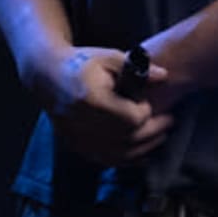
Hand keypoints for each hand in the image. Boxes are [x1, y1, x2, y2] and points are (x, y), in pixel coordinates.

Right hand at [33, 45, 175, 165]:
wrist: (48, 77)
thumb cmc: (82, 63)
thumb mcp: (108, 57)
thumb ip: (137, 67)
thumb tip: (164, 76)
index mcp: (92, 99)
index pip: (131, 118)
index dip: (146, 112)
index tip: (148, 102)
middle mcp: (83, 122)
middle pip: (128, 138)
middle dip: (153, 131)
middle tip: (169, 122)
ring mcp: (78, 138)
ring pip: (120, 154)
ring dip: (145, 147)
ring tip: (161, 136)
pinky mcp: (77, 146)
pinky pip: (107, 160)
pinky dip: (127, 159)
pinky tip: (143, 153)